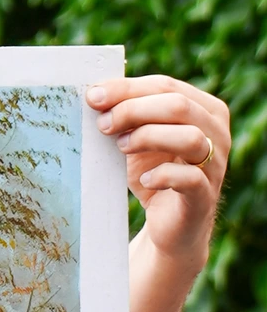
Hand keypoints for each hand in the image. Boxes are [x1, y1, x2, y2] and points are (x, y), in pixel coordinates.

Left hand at [86, 75, 230, 277]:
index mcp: (204, 108)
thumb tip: (96, 94)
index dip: (127, 89)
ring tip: (122, 147)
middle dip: (133, 110)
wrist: (168, 226)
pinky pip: (190, 178)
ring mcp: (216, 165)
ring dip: (148, 137)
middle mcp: (217, 132)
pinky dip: (162, 176)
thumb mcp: (137, 141)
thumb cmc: (154, 175)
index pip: (165, 86)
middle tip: (103, 124)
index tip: (93, 97)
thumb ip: (126, 117)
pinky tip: (145, 180)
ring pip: (189, 137)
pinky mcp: (205, 196)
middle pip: (178, 106)